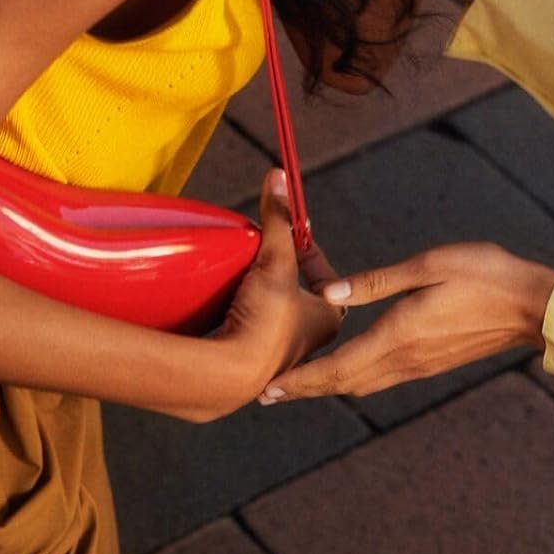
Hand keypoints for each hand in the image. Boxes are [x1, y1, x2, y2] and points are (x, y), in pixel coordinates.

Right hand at [199, 171, 344, 412]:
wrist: (227, 376)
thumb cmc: (265, 321)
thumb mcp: (274, 260)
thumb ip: (276, 219)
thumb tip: (278, 177)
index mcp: (328, 318)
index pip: (326, 276)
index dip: (307, 251)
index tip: (289, 234)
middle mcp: (309, 341)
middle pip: (297, 294)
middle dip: (281, 274)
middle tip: (261, 256)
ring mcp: (279, 357)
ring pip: (273, 315)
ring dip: (258, 296)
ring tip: (240, 280)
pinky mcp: (249, 368)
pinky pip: (248, 333)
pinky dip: (240, 317)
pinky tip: (224, 309)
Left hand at [257, 243, 553, 401]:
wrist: (528, 305)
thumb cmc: (481, 273)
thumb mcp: (427, 265)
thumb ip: (375, 282)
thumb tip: (327, 293)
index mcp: (398, 335)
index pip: (338, 367)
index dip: (301, 381)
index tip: (269, 390)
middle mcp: (404, 358)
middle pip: (343, 384)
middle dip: (305, 388)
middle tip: (269, 391)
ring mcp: (419, 365)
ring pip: (361, 384)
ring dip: (328, 384)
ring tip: (299, 381)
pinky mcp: (430, 362)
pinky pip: (381, 377)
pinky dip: (354, 376)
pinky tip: (347, 364)